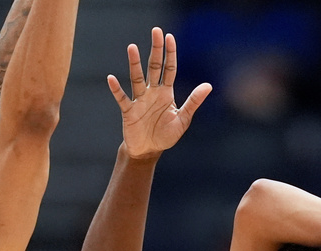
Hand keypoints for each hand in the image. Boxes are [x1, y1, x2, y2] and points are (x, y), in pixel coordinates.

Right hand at [108, 27, 211, 159]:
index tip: (170, 37)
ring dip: (134, 64)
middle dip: (155, 50)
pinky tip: (112, 78)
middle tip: (156, 31)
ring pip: (137, 78)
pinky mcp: (129, 111)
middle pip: (154, 67)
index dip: (170, 53)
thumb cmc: (166, 135)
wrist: (149, 150)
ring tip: (132, 47)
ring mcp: (140, 100)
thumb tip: (209, 85)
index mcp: (166, 93)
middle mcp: (152, 92)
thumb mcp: (183, 119)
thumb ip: (193, 102)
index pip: (169, 69)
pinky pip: (122, 98)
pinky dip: (116, 89)